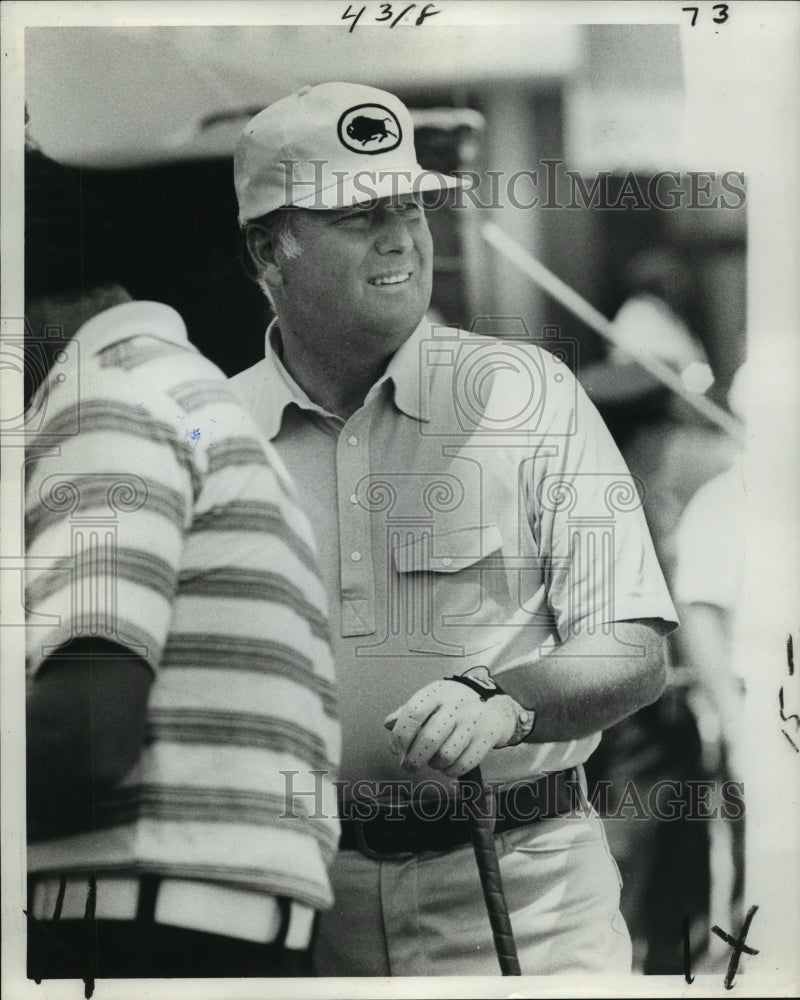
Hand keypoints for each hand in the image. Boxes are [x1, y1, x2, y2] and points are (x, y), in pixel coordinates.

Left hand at [384, 678, 517, 777]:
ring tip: (432, 761)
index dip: (401, 735)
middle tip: (408, 765)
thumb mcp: (432, 698)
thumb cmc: (455, 703)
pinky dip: (450, 771)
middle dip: (413, 759)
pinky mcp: (486, 739)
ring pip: (445, 756)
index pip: (413, 713)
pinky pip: (462, 765)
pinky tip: (447, 765)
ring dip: (433, 764)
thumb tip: (389, 724)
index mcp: (438, 692)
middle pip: (429, 739)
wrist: (494, 705)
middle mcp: (456, 706)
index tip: (396, 749)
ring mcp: (473, 723)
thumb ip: (408, 711)